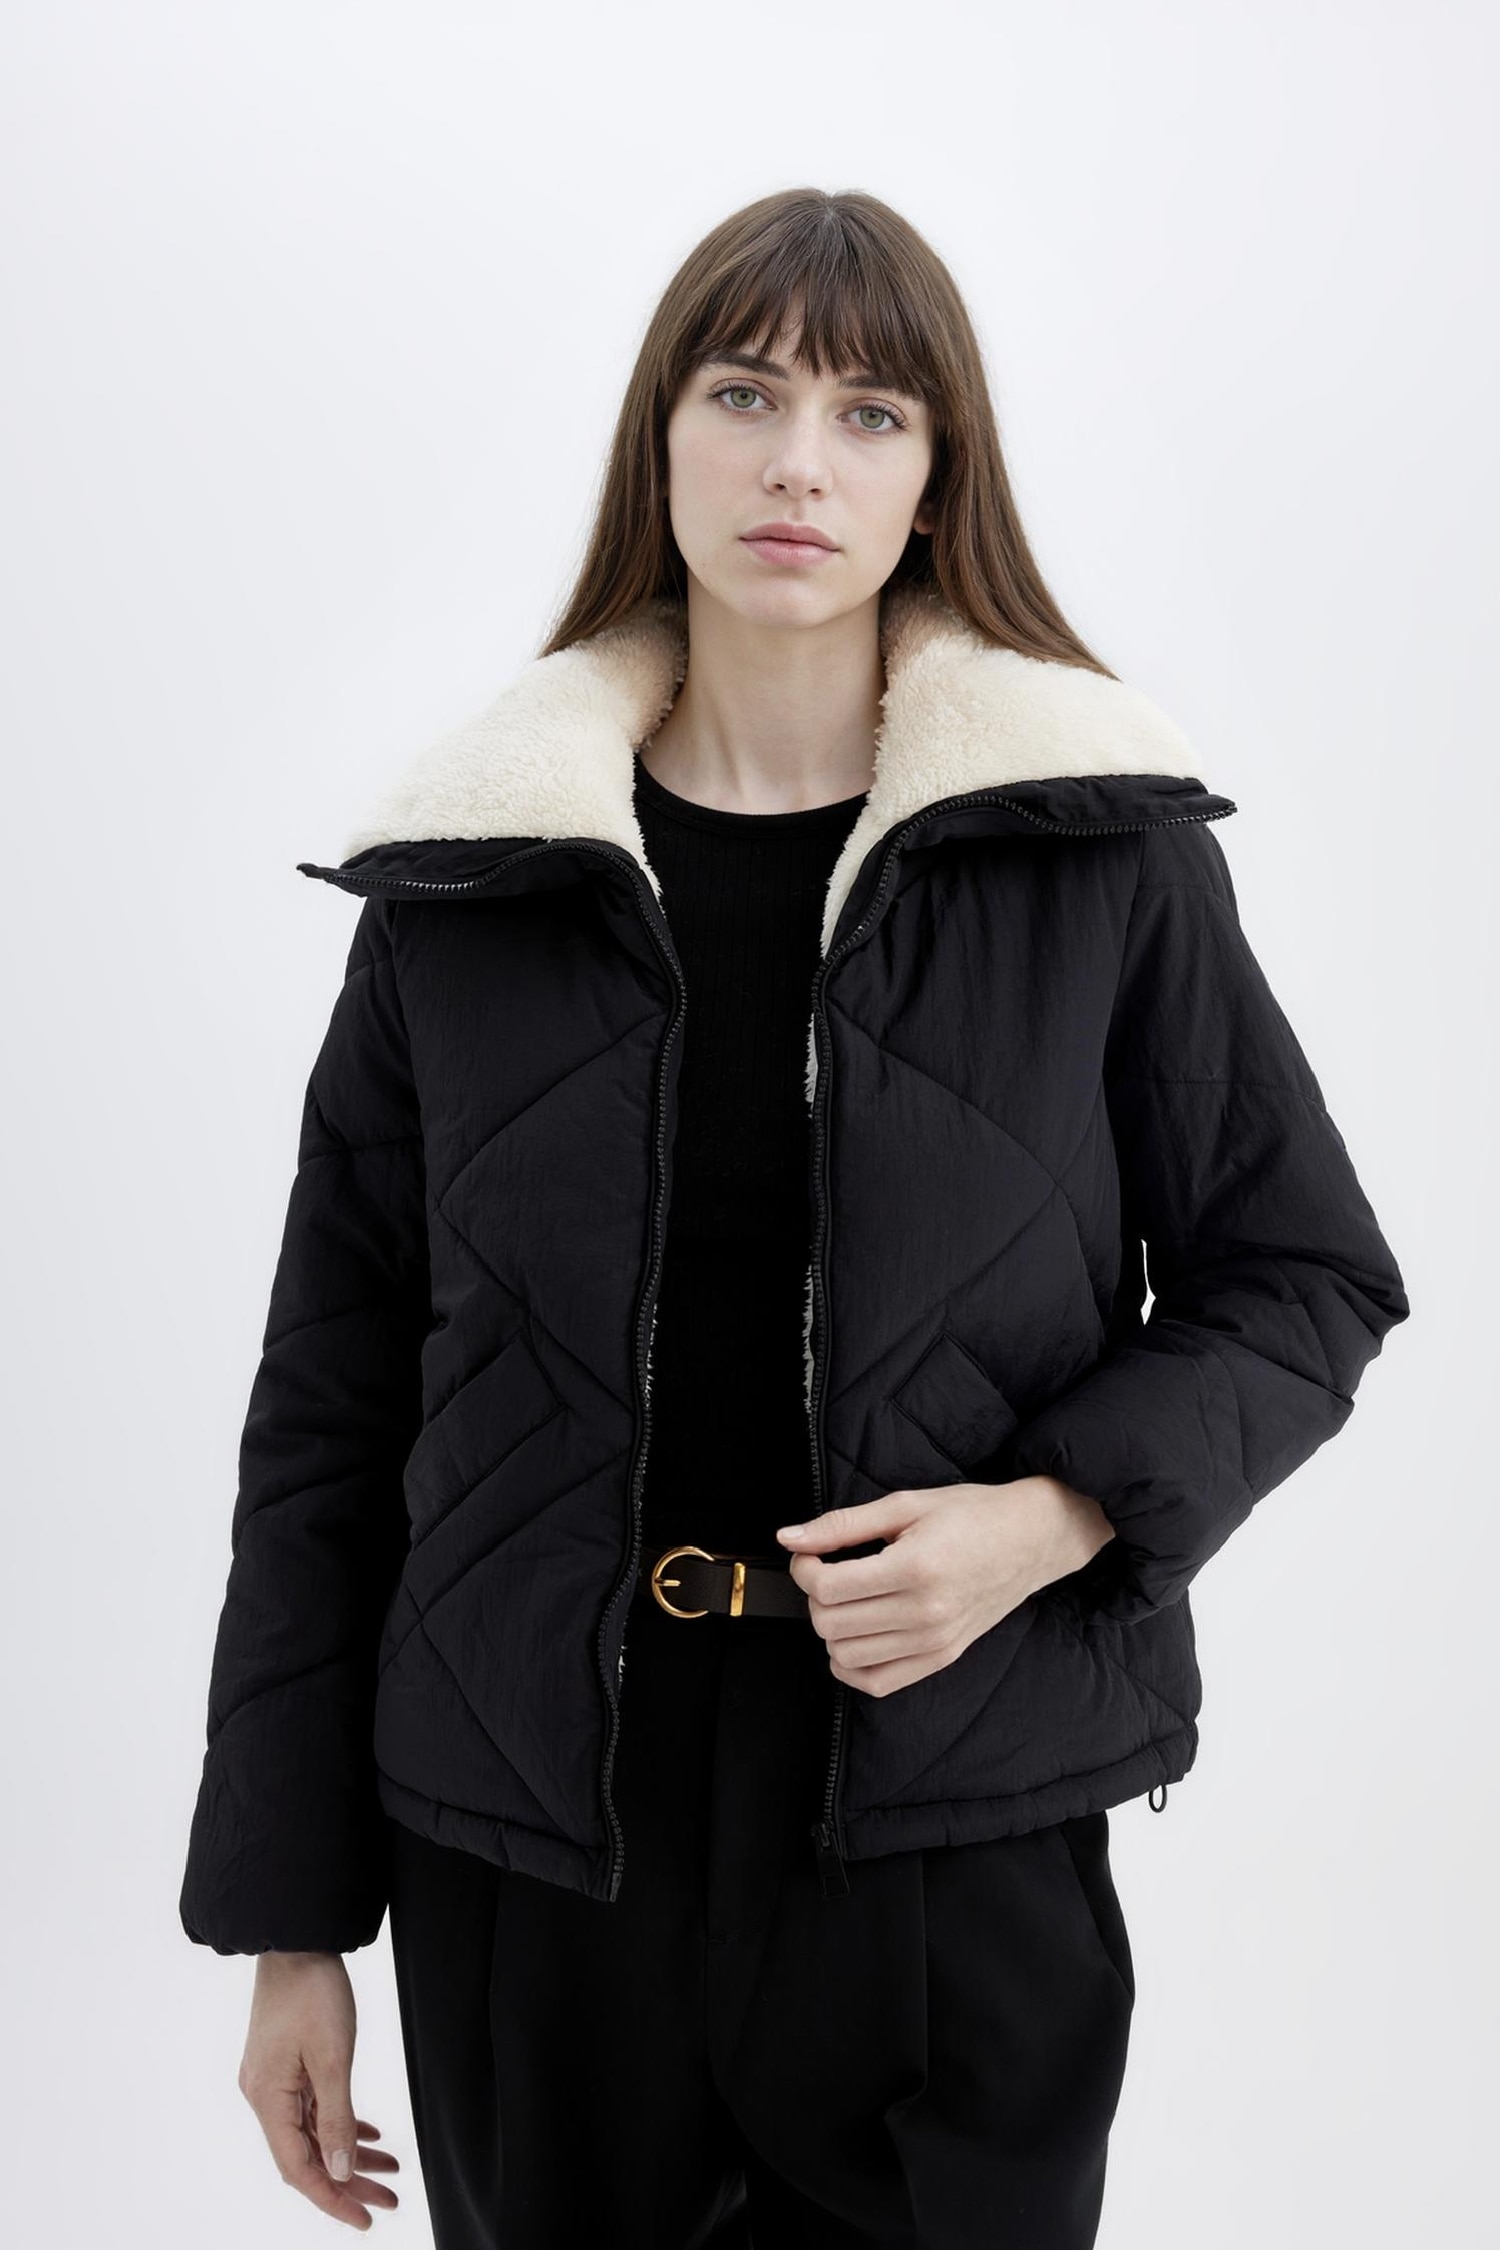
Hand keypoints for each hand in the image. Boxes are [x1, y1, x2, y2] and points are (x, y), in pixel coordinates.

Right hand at [239, 1951, 400, 2229]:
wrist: (296, 1939)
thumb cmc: (312, 1991)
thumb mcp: (333, 2057)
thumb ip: (337, 2117)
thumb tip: (339, 2171)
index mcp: (267, 2098)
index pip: (298, 2168)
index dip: (331, 2198)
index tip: (364, 2218)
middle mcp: (264, 2095)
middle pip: (307, 2155)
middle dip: (348, 2180)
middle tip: (388, 2200)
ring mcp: (274, 2080)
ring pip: (314, 2132)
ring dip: (350, 2152)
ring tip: (390, 2168)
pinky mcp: (286, 2064)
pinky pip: (313, 2108)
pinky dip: (341, 2123)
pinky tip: (369, 2133)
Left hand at [776, 1475, 1115, 1696]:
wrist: (1030, 1540)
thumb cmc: (971, 1515)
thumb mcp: (905, 1504)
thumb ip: (842, 1524)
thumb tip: (788, 1538)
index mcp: (916, 1568)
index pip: (829, 1588)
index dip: (804, 1568)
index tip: (810, 1553)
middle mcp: (926, 1613)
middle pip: (831, 1624)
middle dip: (814, 1596)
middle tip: (829, 1569)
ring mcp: (934, 1643)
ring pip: (845, 1657)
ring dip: (832, 1628)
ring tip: (848, 1598)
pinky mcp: (941, 1659)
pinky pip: (875, 1683)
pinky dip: (852, 1664)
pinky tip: (857, 1632)